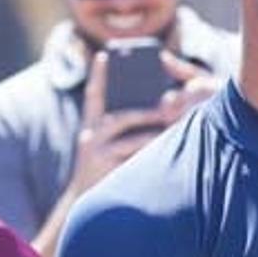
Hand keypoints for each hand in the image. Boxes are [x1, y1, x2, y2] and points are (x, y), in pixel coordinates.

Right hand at [70, 48, 211, 189]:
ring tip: (170, 119)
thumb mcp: (107, 146)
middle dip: (144, 108)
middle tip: (168, 101)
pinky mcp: (104, 164)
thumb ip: (121, 129)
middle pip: (119, 113)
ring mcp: (96, 149)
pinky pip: (131, 151)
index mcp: (91, 125)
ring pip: (125, 127)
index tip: (104, 55)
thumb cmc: (106, 169)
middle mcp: (90, 133)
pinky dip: (149, 146)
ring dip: (149, 123)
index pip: (94, 94)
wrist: (88, 201)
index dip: (98, 74)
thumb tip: (156, 109)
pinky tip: (166, 144)